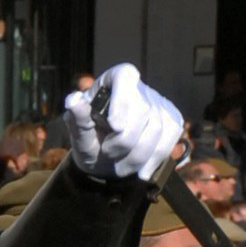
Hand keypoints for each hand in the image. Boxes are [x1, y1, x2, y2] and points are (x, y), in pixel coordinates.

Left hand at [63, 62, 182, 181]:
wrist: (106, 162)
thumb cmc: (91, 142)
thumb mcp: (79, 135)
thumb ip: (77, 120)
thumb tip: (73, 102)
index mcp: (112, 80)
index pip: (125, 76)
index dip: (123, 101)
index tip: (114, 126)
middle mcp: (138, 86)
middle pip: (143, 110)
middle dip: (124, 140)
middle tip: (107, 152)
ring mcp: (158, 102)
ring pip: (158, 128)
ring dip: (137, 155)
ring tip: (120, 164)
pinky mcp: (171, 119)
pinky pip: (171, 137)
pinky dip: (155, 158)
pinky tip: (141, 169)